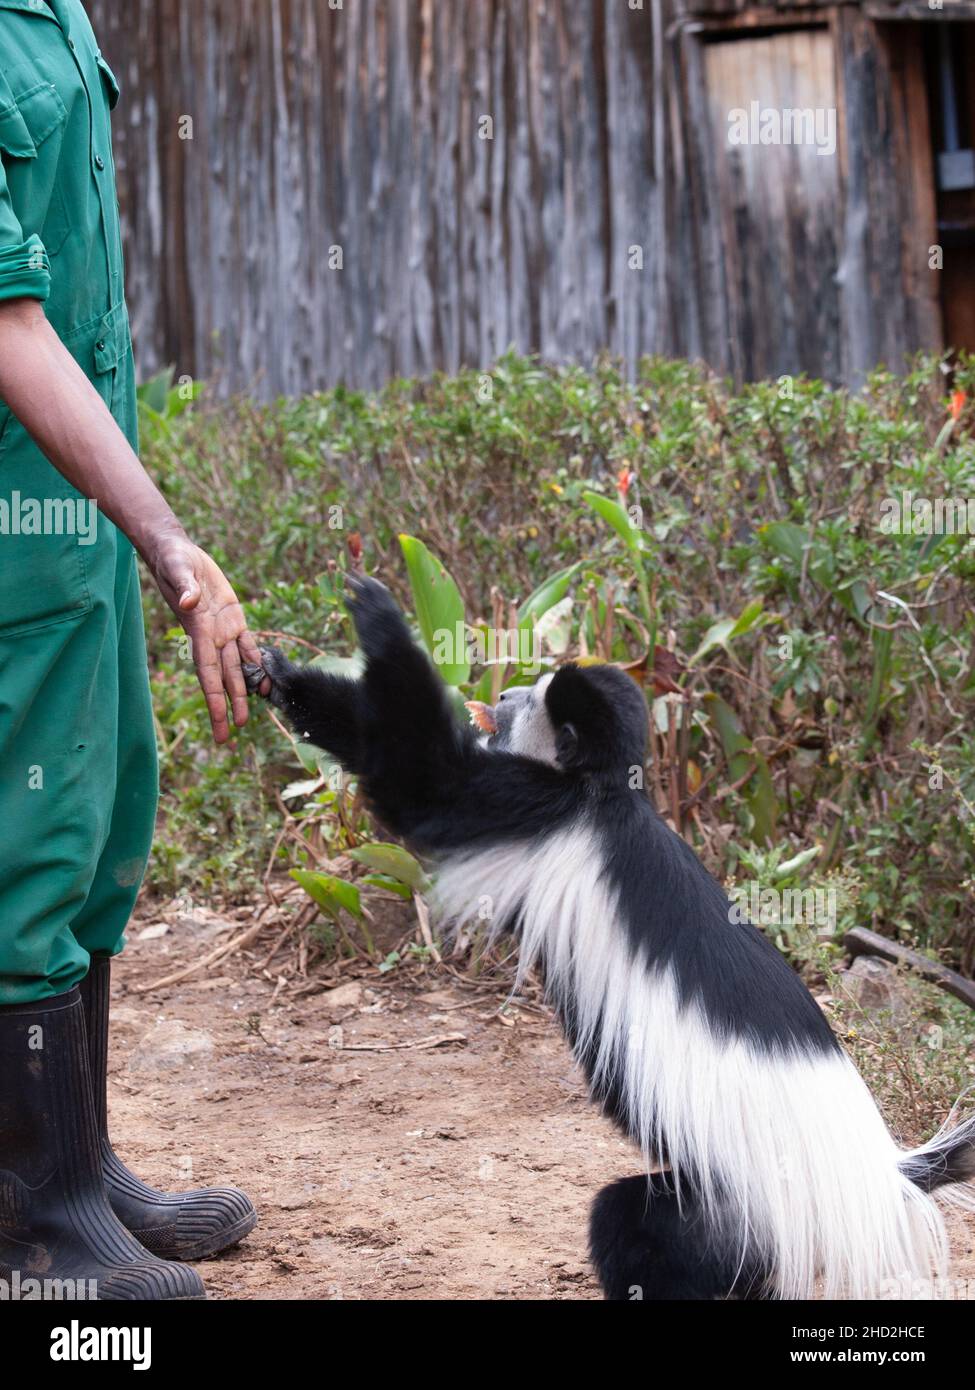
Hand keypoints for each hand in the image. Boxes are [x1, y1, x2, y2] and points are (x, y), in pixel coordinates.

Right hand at [149, 532, 268, 743]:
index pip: (208, 674)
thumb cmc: (172, 559)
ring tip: (250, 714)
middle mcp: (211, 637)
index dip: (215, 701)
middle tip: (234, 732)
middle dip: (229, 706)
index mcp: (198, 632)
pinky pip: (247, 644)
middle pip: (223, 679)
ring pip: (237, 666)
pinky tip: (266, 677)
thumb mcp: (178, 570)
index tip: (219, 724)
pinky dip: (256, 661)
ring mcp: (223, 629)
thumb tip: (190, 603)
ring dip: (245, 689)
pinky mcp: (234, 617)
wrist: (176, 550)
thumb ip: (185, 588)